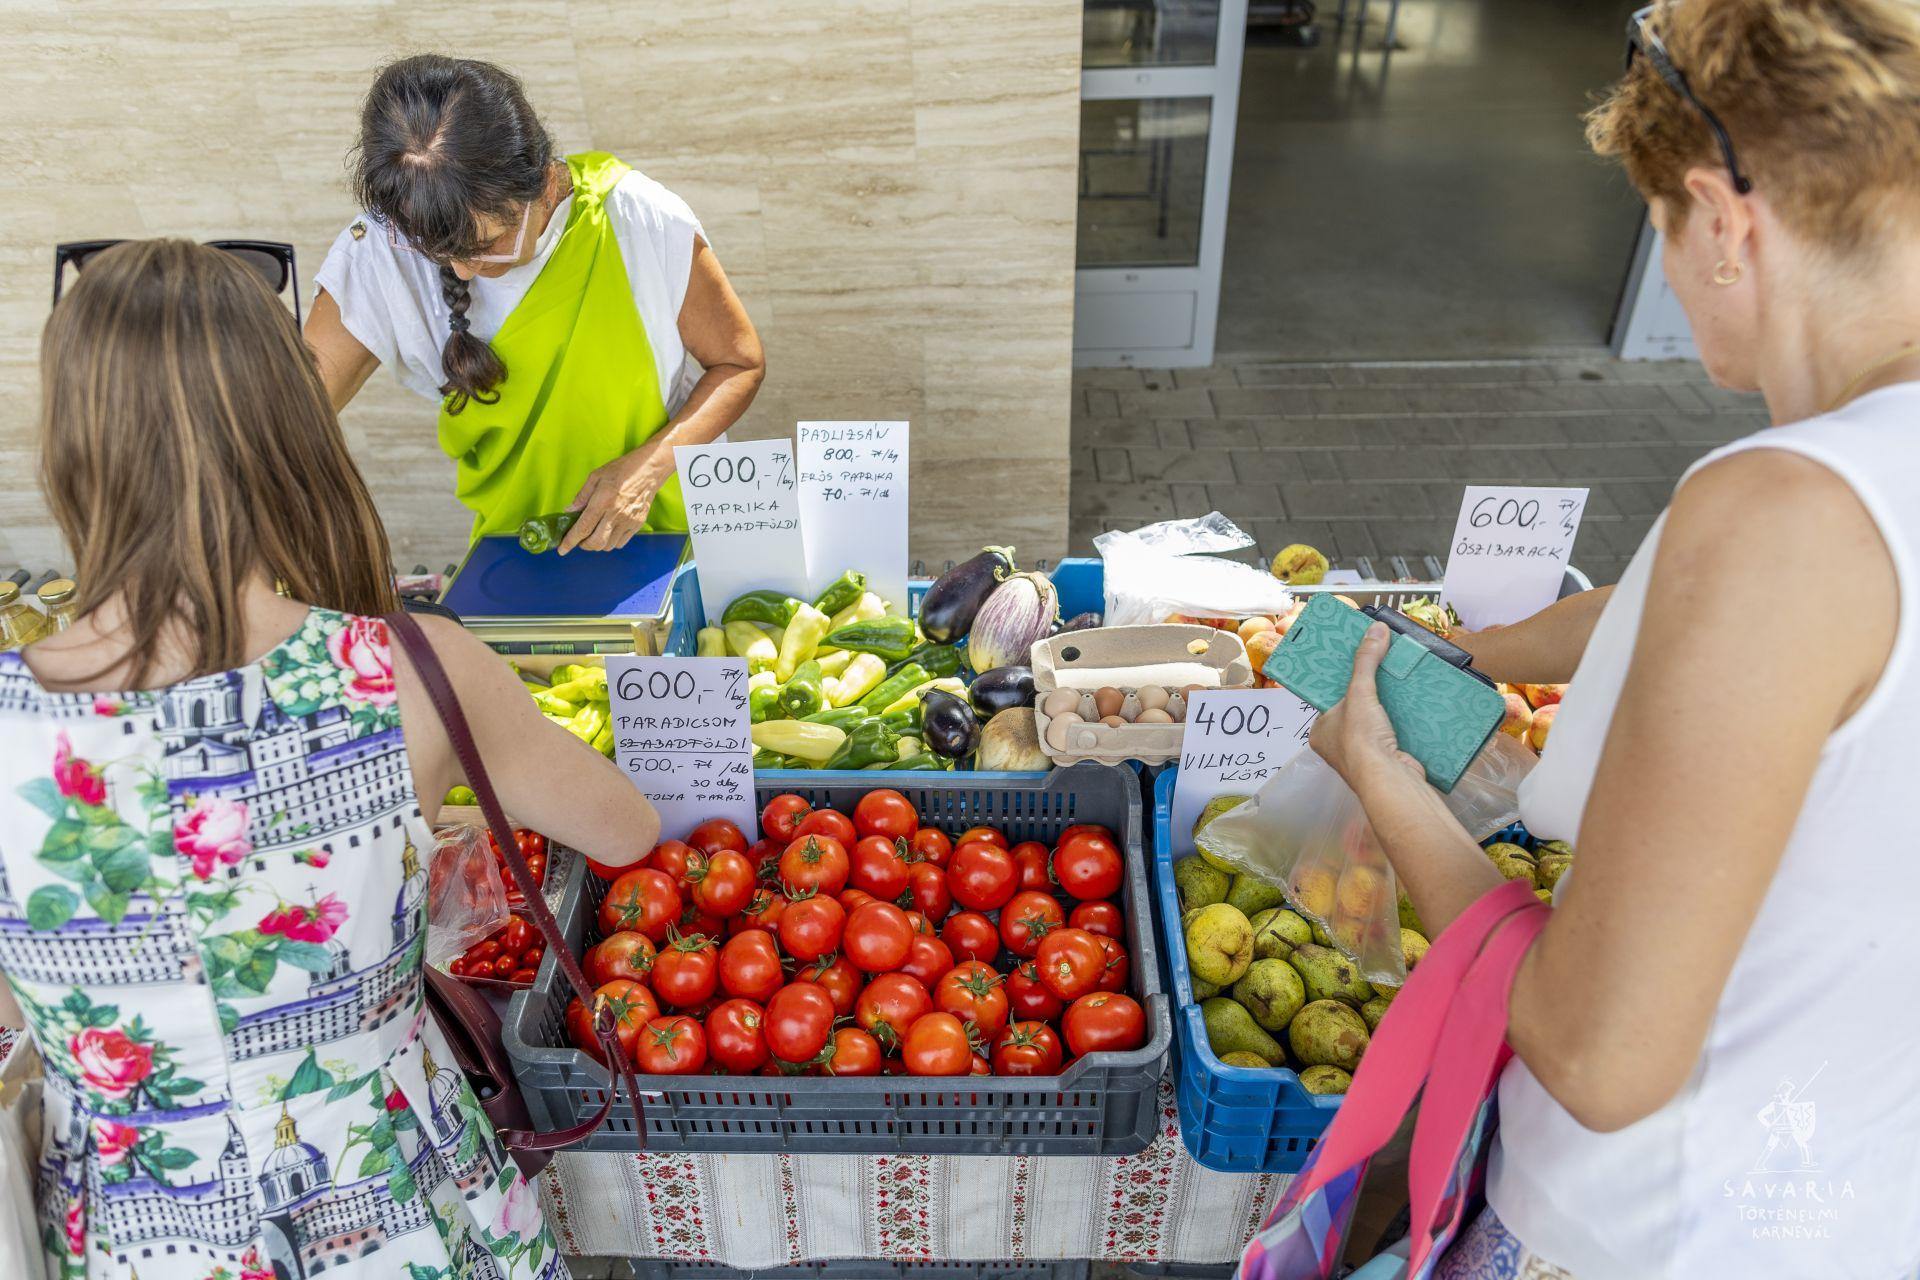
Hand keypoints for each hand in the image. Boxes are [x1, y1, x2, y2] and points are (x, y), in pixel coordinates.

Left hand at [559, 438, 672, 553]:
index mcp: (603, 501)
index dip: (570, 541)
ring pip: (608, 545)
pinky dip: (610, 542)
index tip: (562, 549)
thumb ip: (582, 496)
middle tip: (579, 539)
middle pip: (596, 542)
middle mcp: (616, 514)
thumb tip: (569, 511)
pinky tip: (608, 531)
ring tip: (594, 534)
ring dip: (597, 544)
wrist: (648, 470)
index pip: (583, 527)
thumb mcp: (596, 477)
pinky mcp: (637, 524)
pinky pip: (620, 543)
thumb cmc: (621, 470)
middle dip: (584, 545)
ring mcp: (628, 521)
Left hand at [1309, 622, 1424, 794]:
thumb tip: (1376, 629)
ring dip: (1390, 707)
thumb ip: (1366, 661)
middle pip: (1357, 710)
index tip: (1359, 665)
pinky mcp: (1388, 761)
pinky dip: (1404, 721)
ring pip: (1378, 722)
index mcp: (1320, 733)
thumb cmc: (1361, 739)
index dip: (1344, 683)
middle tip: (1385, 668)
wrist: (1390, 780)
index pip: (1330, 701)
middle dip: (1372, 693)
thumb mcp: (1359, 693)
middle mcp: (1338, 747)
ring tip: (1402, 682)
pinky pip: (1395, 734)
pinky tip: (1415, 705)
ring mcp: (1364, 757)